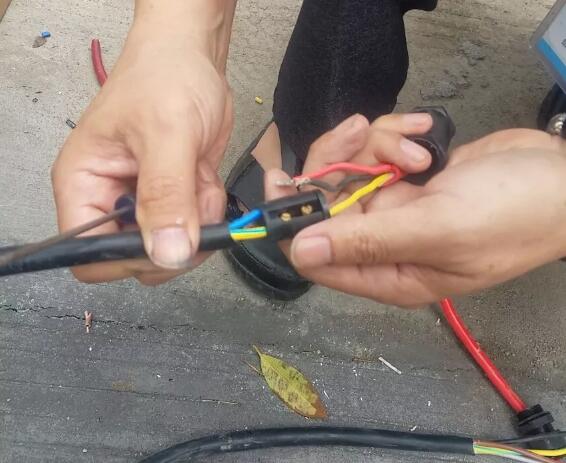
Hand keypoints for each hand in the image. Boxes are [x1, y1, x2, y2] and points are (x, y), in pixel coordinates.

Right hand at [51, 7, 233, 284]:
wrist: (194, 58)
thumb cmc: (165, 77)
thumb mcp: (166, 133)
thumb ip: (166, 195)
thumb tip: (166, 254)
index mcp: (84, 184)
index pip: (88, 253)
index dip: (126, 260)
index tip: (166, 243)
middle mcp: (109, 199)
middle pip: (134, 258)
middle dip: (174, 238)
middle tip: (194, 206)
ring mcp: (144, 201)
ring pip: (172, 246)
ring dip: (197, 221)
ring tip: (198, 177)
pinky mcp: (174, 198)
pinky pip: (196, 227)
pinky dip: (209, 208)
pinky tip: (205, 175)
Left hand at [266, 119, 565, 306]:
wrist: (560, 177)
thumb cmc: (510, 214)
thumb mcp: (439, 230)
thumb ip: (368, 242)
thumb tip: (300, 250)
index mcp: (386, 273)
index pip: (314, 255)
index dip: (292, 220)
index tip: (283, 180)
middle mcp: (382, 243)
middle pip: (325, 202)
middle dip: (341, 162)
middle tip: (361, 134)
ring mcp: (393, 207)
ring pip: (350, 168)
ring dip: (377, 145)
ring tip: (418, 146)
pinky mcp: (405, 177)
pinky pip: (375, 150)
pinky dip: (394, 133)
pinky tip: (424, 133)